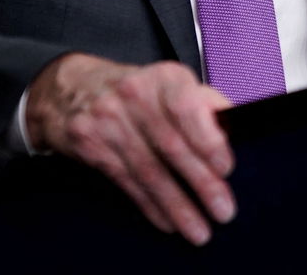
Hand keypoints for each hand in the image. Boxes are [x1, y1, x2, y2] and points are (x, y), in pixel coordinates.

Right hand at [25, 53, 234, 245]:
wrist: (71, 88)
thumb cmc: (137, 90)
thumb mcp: (171, 84)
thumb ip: (204, 103)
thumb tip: (234, 124)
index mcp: (163, 77)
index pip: (187, 106)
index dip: (208, 139)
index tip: (225, 168)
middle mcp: (134, 95)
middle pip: (171, 145)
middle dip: (201, 183)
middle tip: (223, 210)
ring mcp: (108, 120)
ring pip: (149, 170)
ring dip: (178, 205)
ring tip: (199, 229)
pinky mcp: (91, 144)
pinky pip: (127, 181)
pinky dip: (150, 205)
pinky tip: (168, 221)